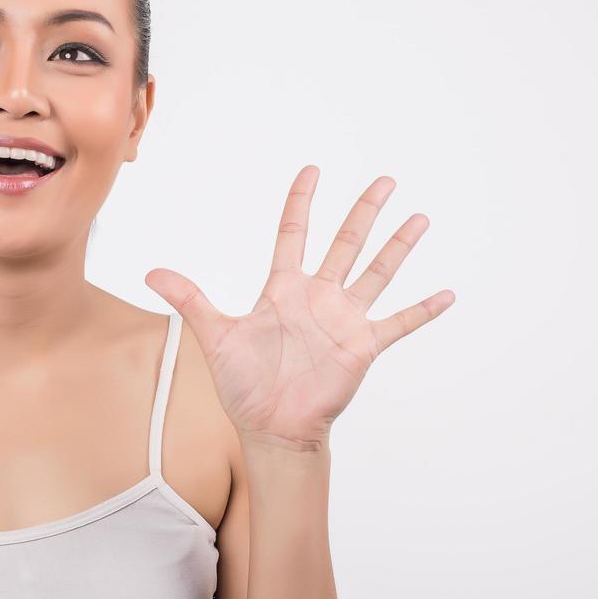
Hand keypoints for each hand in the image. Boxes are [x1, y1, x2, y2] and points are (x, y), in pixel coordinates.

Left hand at [145, 165, 453, 450]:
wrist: (271, 427)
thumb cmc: (244, 385)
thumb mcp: (215, 336)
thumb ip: (190, 300)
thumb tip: (150, 273)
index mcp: (283, 290)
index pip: (293, 234)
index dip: (301, 203)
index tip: (312, 170)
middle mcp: (318, 298)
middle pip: (345, 243)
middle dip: (364, 212)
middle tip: (385, 181)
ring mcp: (343, 320)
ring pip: (376, 273)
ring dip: (398, 248)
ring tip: (419, 219)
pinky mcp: (362, 347)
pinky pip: (397, 324)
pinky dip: (421, 310)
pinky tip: (447, 293)